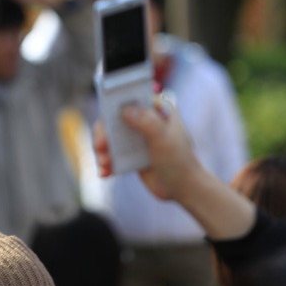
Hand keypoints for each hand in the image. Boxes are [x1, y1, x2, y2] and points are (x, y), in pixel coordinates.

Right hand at [93, 103, 255, 238]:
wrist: (184, 189)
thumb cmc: (180, 160)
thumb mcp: (164, 138)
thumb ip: (146, 121)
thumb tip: (124, 110)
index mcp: (156, 108)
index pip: (131, 96)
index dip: (115, 100)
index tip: (106, 112)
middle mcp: (143, 118)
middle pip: (114, 116)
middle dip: (104, 131)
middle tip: (101, 145)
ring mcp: (136, 136)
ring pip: (110, 135)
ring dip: (102, 148)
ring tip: (104, 163)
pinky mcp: (130, 153)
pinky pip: (112, 152)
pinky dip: (106, 161)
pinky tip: (105, 172)